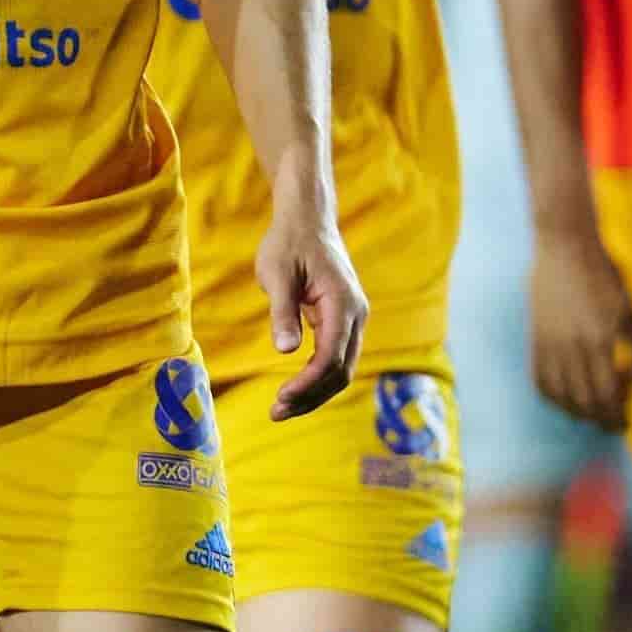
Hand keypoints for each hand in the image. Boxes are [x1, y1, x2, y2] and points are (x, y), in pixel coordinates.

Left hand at [258, 198, 366, 419]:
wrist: (307, 219)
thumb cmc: (289, 243)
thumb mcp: (278, 274)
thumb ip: (282, 312)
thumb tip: (285, 350)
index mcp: (343, 304)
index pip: (331, 357)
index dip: (307, 383)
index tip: (280, 398)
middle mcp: (355, 314)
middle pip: (341, 371)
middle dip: (311, 396)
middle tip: (276, 413)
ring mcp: (353, 318)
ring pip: (341, 368)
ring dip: (314, 391)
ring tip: (282, 408)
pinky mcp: (343, 319)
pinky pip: (335, 357)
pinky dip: (316, 376)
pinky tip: (294, 388)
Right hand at [526, 219, 631, 431]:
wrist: (564, 247)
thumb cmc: (604, 275)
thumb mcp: (630, 309)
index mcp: (599, 339)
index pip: (606, 394)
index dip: (617, 415)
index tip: (627, 422)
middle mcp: (571, 347)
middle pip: (583, 401)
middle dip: (599, 419)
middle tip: (612, 424)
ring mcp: (549, 344)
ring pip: (559, 395)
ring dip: (576, 412)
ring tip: (591, 414)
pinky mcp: (535, 339)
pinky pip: (540, 379)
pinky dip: (553, 396)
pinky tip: (565, 398)